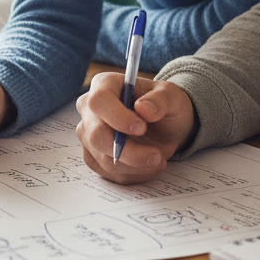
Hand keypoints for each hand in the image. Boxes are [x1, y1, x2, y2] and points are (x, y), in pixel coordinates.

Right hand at [75, 73, 195, 182]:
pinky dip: (133, 174)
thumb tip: (143, 109)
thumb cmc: (163, 105)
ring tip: (159, 158)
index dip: (117, 117)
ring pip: (104, 159)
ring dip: (136, 166)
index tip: (142, 128)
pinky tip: (148, 165)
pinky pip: (109, 173)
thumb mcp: (171, 97)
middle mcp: (89, 109)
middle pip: (96, 135)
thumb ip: (160, 100)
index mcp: (104, 85)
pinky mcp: (93, 157)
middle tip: (156, 155)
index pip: (98, 101)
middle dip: (129, 151)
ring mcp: (88, 134)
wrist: (164, 126)